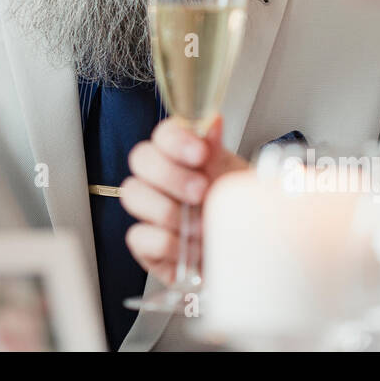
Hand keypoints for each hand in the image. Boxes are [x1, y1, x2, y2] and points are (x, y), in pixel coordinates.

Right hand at [121, 116, 248, 284]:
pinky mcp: (146, 245)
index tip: (201, 153)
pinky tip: (191, 250)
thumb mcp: (235, 184)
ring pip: (132, 194)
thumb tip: (212, 122)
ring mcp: (150, 211)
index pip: (163, 134)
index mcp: (184, 157)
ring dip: (168, 210)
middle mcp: (161, 180)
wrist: (248, 258)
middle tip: (201, 191)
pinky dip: (166, 243)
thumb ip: (218, 154)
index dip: (176, 140)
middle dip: (171, 175)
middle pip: (140, 158)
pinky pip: (137, 237)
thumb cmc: (240, 217)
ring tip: (201, 226)